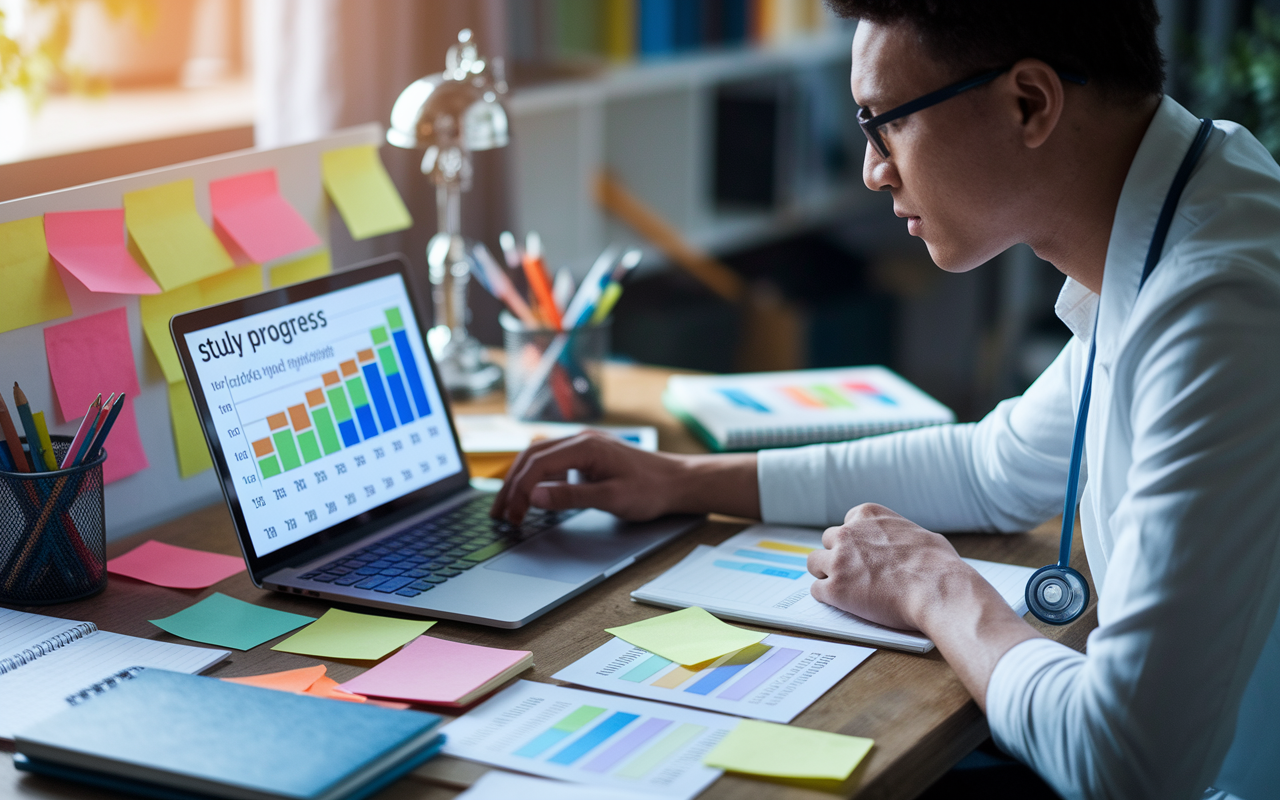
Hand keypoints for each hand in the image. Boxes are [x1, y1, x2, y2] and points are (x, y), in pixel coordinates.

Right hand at [491, 431, 689, 522]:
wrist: (677, 481)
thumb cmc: (650, 489)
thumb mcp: (611, 498)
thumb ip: (571, 497)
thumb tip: (535, 496)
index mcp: (585, 446)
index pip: (538, 463)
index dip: (520, 489)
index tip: (514, 514)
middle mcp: (581, 439)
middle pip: (532, 457)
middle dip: (512, 485)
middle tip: (500, 513)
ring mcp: (584, 445)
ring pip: (539, 457)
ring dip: (521, 480)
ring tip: (509, 506)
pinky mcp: (587, 454)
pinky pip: (553, 461)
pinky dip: (537, 478)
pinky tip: (534, 495)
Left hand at [808, 503, 1043, 709]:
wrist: (937, 590)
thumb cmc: (938, 564)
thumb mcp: (921, 534)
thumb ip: (900, 534)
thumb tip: (907, 543)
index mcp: (867, 515)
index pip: (848, 523)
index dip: (855, 542)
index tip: (862, 554)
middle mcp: (847, 533)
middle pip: (829, 541)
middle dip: (839, 556)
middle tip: (853, 573)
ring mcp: (838, 560)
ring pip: (814, 563)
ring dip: (826, 574)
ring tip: (844, 588)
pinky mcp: (834, 588)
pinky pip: (817, 590)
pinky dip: (828, 597)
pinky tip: (843, 603)